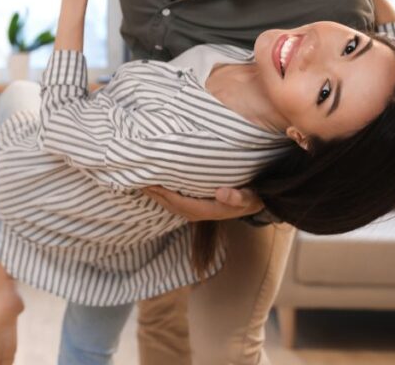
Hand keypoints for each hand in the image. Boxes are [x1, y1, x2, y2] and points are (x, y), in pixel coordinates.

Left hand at [142, 186, 263, 221]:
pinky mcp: (198, 207)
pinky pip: (176, 203)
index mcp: (208, 210)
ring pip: (172, 205)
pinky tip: (157, 187)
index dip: (165, 195)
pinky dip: (165, 195)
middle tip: (139, 181)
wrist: (256, 203)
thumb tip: (221, 193)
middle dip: (155, 194)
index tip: (151, 184)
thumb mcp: (249, 197)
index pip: (180, 203)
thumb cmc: (251, 197)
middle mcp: (200, 213)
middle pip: (172, 205)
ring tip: (143, 183)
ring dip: (157, 195)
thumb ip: (238, 196)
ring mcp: (198, 211)